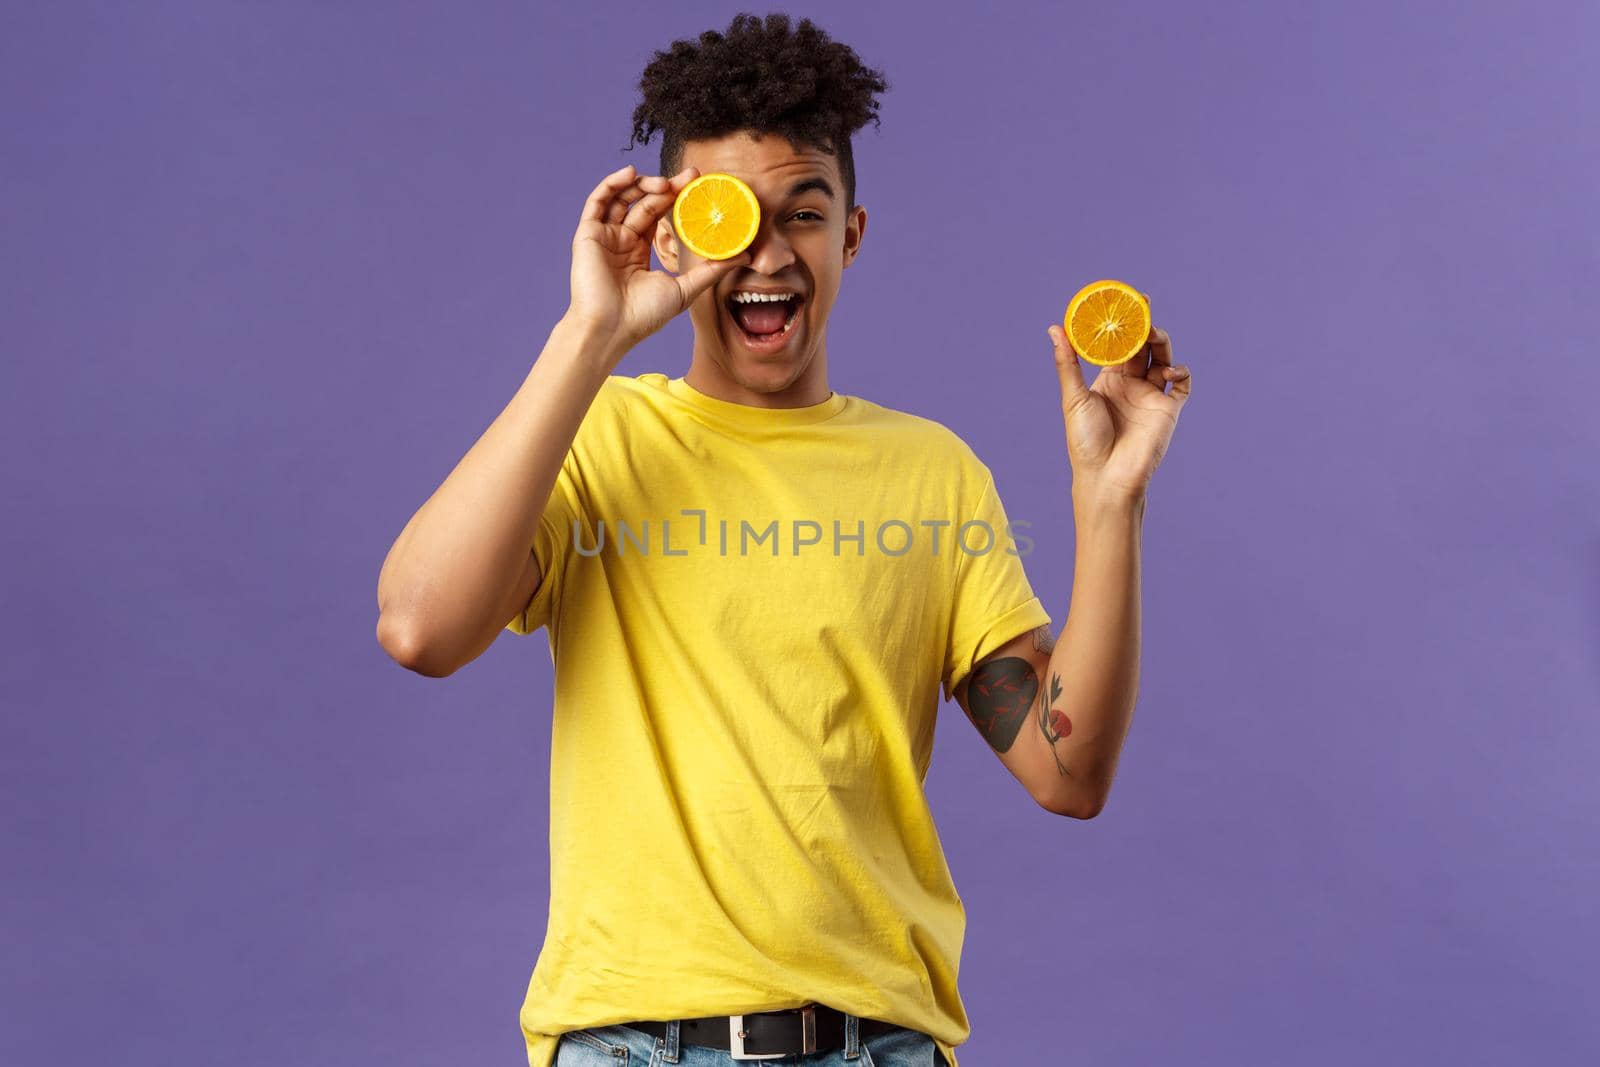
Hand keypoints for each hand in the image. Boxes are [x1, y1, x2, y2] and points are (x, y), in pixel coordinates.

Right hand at [566, 163, 751, 354]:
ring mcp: (604, 236)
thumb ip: (712, 270)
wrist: (611, 329)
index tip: (698, 184)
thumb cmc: (643, 316)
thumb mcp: (685, 289)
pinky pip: (598, 201)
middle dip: (666, 187)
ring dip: (643, 184)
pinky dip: (612, 184)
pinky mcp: (588, 234)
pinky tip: (631, 173)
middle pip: (644, 203)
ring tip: (665, 183)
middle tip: (691, 176)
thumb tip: (746, 256)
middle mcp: (621, 241)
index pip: (658, 215)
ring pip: (622, 198)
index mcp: (639, 252)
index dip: (677, 198)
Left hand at [1047, 322, 1191, 501]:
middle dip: (1143, 327)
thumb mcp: (1073, 397)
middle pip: (1143, 347)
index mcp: (1108, 380)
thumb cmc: (1085, 441)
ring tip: (1152, 335)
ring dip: (1160, 343)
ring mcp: (1151, 396)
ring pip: (1162, 358)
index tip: (1123, 302)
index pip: (1119, 346)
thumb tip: (1055, 328)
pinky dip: (1180, 370)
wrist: (1107, 476)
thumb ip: (1068, 362)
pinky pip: (1181, 384)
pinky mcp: (1168, 409)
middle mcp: (1131, 385)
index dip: (1122, 325)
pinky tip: (1168, 369)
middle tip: (1141, 309)